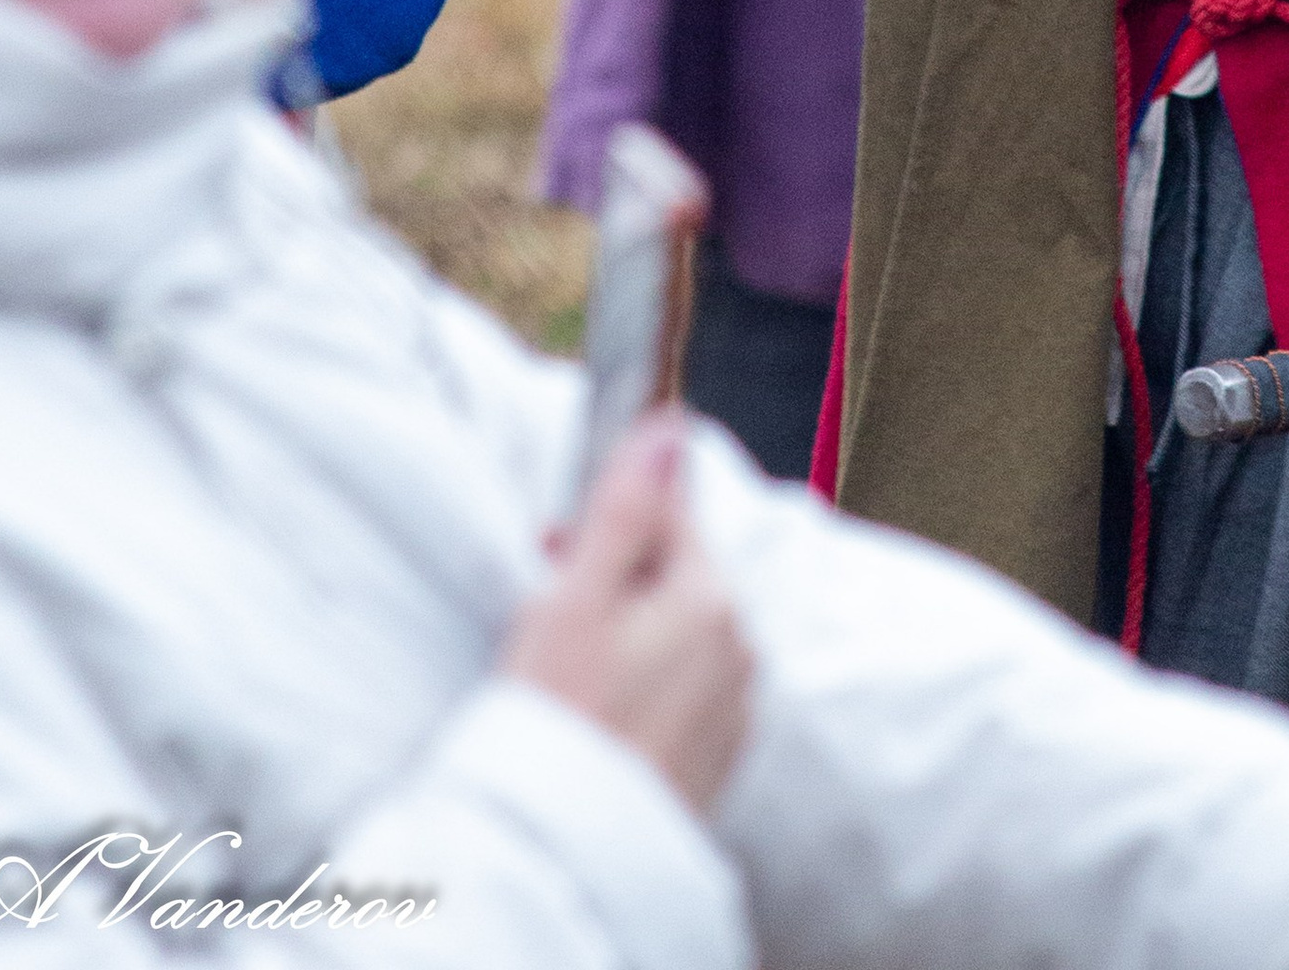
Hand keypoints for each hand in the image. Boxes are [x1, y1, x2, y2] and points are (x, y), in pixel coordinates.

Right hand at [504, 415, 751, 814]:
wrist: (568, 861)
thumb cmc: (561, 727)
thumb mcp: (575, 604)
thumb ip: (626, 509)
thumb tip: (669, 427)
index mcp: (711, 598)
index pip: (669, 510)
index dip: (604, 518)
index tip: (554, 546)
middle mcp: (740, 647)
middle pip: (674, 572)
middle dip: (615, 575)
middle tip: (548, 617)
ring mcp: (735, 707)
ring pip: (677, 632)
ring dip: (629, 633)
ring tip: (568, 675)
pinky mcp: (717, 757)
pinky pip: (682, 690)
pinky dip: (645, 688)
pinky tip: (598, 718)